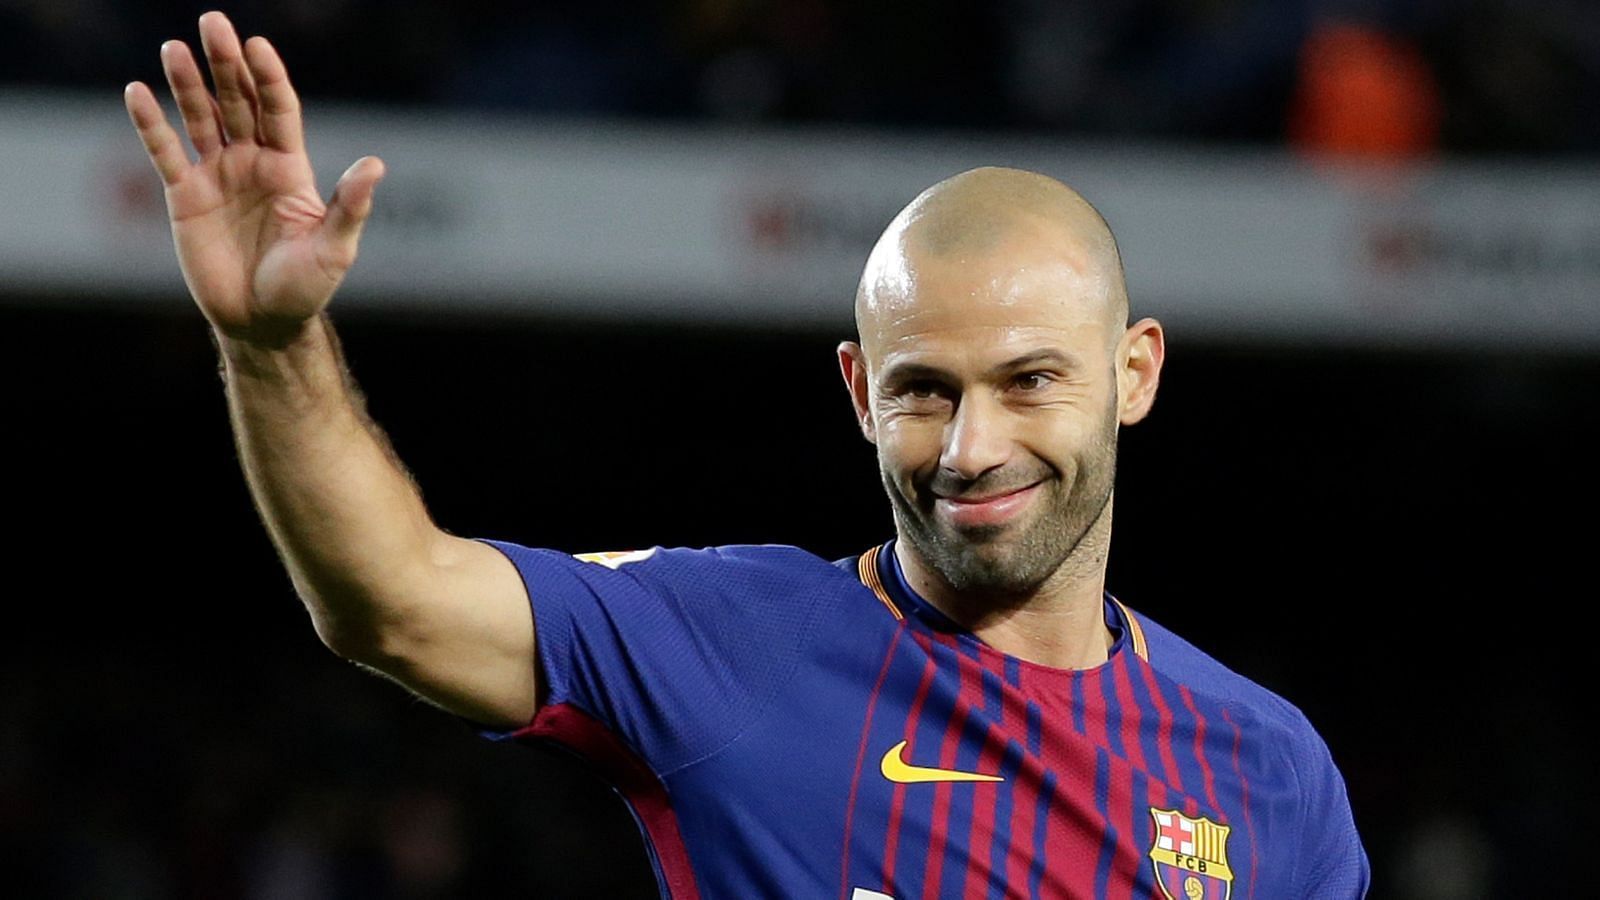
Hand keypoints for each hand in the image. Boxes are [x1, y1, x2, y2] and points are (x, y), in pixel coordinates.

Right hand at [125, 10, 384, 344]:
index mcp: (290, 167)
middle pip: (238, 102)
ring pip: (200, 118)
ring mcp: (217, 175)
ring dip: (187, 84)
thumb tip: (376, 165)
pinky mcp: (184, 196)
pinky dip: (151, 125)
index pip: (279, 110)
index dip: (269, 79)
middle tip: (213, 23)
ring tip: (173, 48)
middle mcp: (253, 162)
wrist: (262, 321)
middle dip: (225, 64)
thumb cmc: (305, 287)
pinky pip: (166, 153)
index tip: (258, 46)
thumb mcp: (335, 249)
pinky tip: (137, 93)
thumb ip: (350, 206)